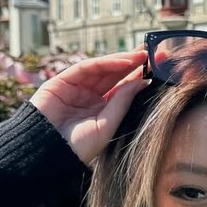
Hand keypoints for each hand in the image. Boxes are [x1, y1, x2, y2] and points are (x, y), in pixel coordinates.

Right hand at [29, 48, 149, 166]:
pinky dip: (105, 62)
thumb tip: (143, 82)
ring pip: (103, 68)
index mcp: (102, 110)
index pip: (124, 89)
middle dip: (135, 63)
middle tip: (156, 53)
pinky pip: (87, 67)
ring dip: (123, 60)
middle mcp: (91, 97)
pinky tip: (124, 61)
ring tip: (143, 54)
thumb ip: (122, 102)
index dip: (140, 77)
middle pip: (116, 75)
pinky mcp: (63, 80)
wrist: (46, 153)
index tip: (160, 68)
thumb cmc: (77, 147)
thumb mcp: (106, 125)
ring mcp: (77, 87)